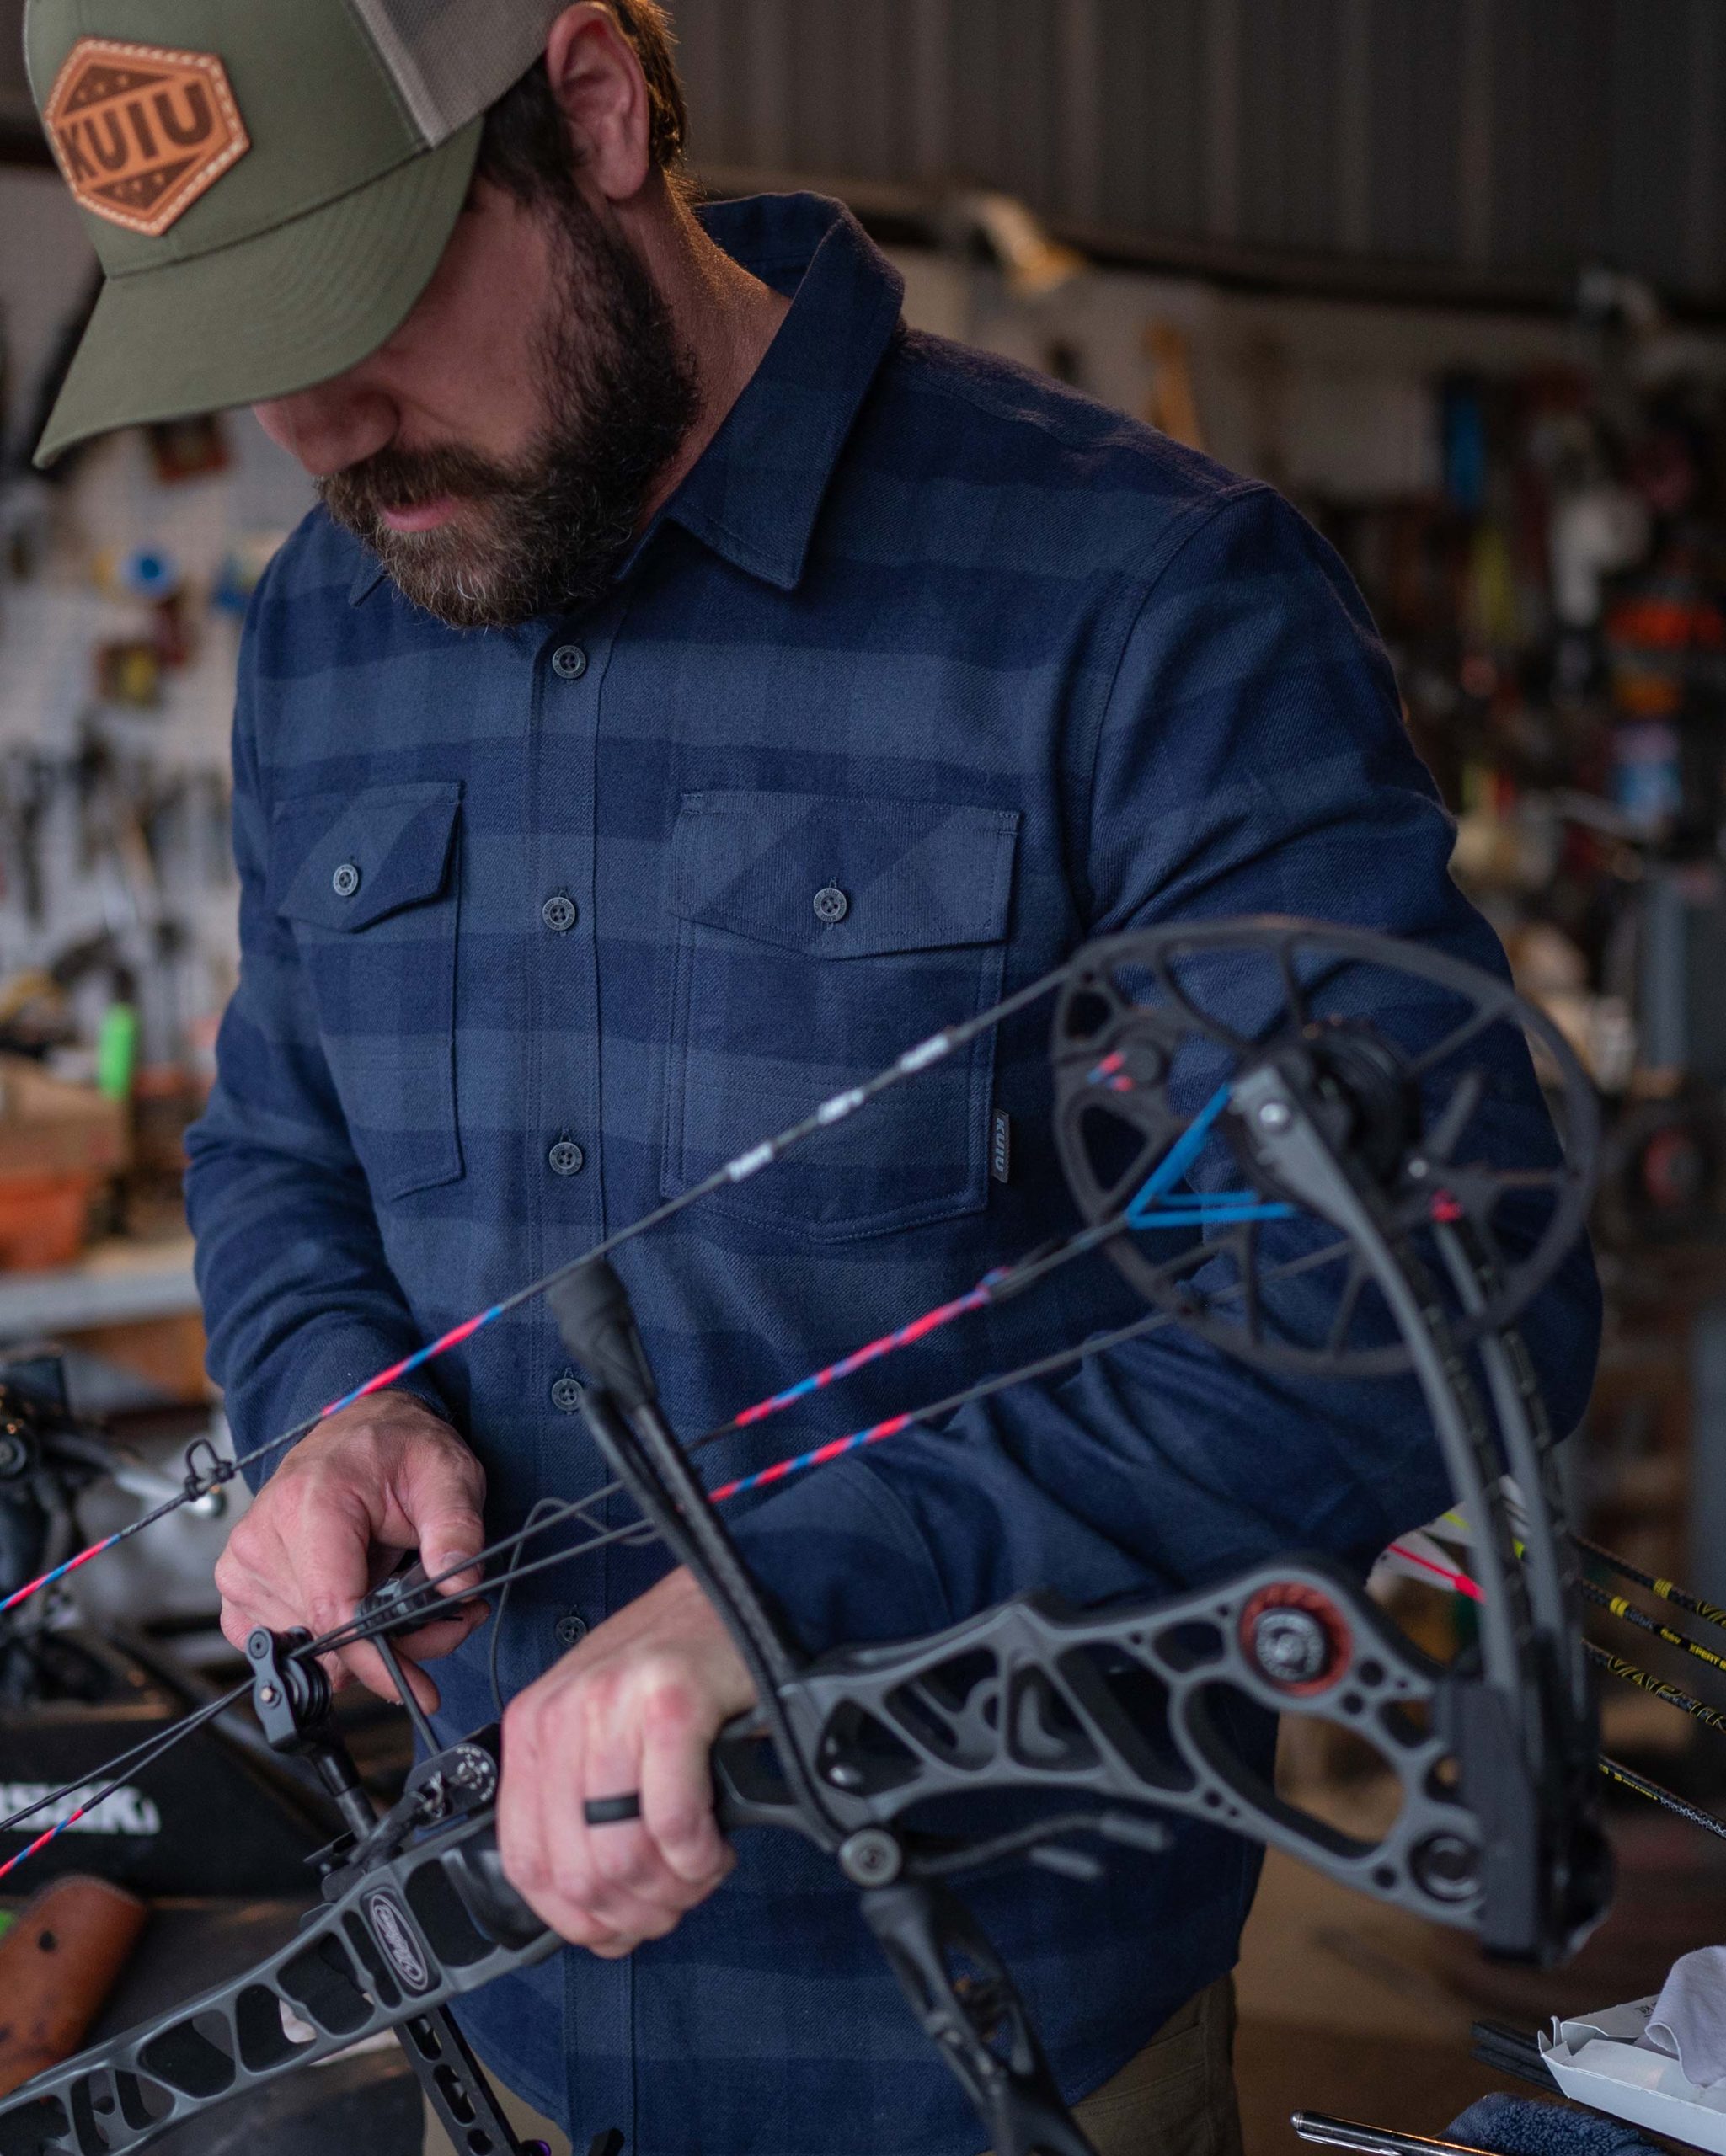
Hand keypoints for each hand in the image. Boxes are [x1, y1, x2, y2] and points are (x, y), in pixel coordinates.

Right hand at [214, 1391, 486, 1710]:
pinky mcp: (240, 1588)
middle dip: (394, 1645)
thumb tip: (459, 1588)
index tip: (419, 1689)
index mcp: (307, 1506)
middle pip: (327, 1639)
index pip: (333, 1612)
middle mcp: (260, 1540)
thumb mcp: (447, 1474)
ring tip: (409, 1597)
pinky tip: (364, 1603)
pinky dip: (333, 1639)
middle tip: (446, 1616)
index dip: (377, 1661)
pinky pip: (285, 1643)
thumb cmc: (397, 1447)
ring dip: (366, 1642)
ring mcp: (242, 1568)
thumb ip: (457, 1530)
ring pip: (310, 1649)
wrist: (358, 1430)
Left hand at [498, 1567, 754, 1955]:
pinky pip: (674, 1822)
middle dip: (633, 1912)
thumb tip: (591, 1905)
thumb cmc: (672, 1666)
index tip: (612, 1930)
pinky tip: (716, 1846)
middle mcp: (563, 1714)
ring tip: (698, 1872)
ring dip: (671, 1889)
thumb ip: (578, 1801)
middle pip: (577, 1871)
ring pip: (622, 1855)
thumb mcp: (599, 1727)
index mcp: (533, 1727)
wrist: (729, 1593)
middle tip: (672, 1902)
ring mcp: (614, 1706)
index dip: (571, 1919)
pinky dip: (699, 1856)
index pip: (525, 1861)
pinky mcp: (672, 1703)